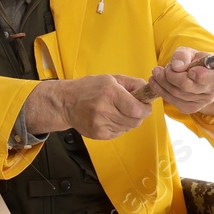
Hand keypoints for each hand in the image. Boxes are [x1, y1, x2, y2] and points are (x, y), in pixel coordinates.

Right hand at [24, 75, 150, 139]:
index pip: (138, 110)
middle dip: (138, 115)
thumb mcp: (111, 79)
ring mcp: (101, 124)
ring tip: (116, 111)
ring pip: (128, 127)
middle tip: (131, 108)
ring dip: (127, 120)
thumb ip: (133, 84)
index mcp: (110, 93)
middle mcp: (105, 110)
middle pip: (135, 121)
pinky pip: (119, 133)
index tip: (145, 105)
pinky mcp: (98, 134)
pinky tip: (109, 118)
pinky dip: (118, 126)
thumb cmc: (89, 88)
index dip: (145, 109)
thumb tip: (148, 90)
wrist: (65, 102)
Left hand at [150, 47, 213, 115]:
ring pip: (177, 93)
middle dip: (170, 75)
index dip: (198, 74)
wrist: (196, 74)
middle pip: (187, 86)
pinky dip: (161, 90)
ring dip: (162, 81)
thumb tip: (176, 66)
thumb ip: (183, 55)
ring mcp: (202, 102)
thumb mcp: (190, 52)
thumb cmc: (195, 61)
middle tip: (166, 67)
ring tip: (158, 72)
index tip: (190, 70)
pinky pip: (172, 101)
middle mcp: (213, 90)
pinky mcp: (191, 108)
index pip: (210, 78)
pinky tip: (156, 82)